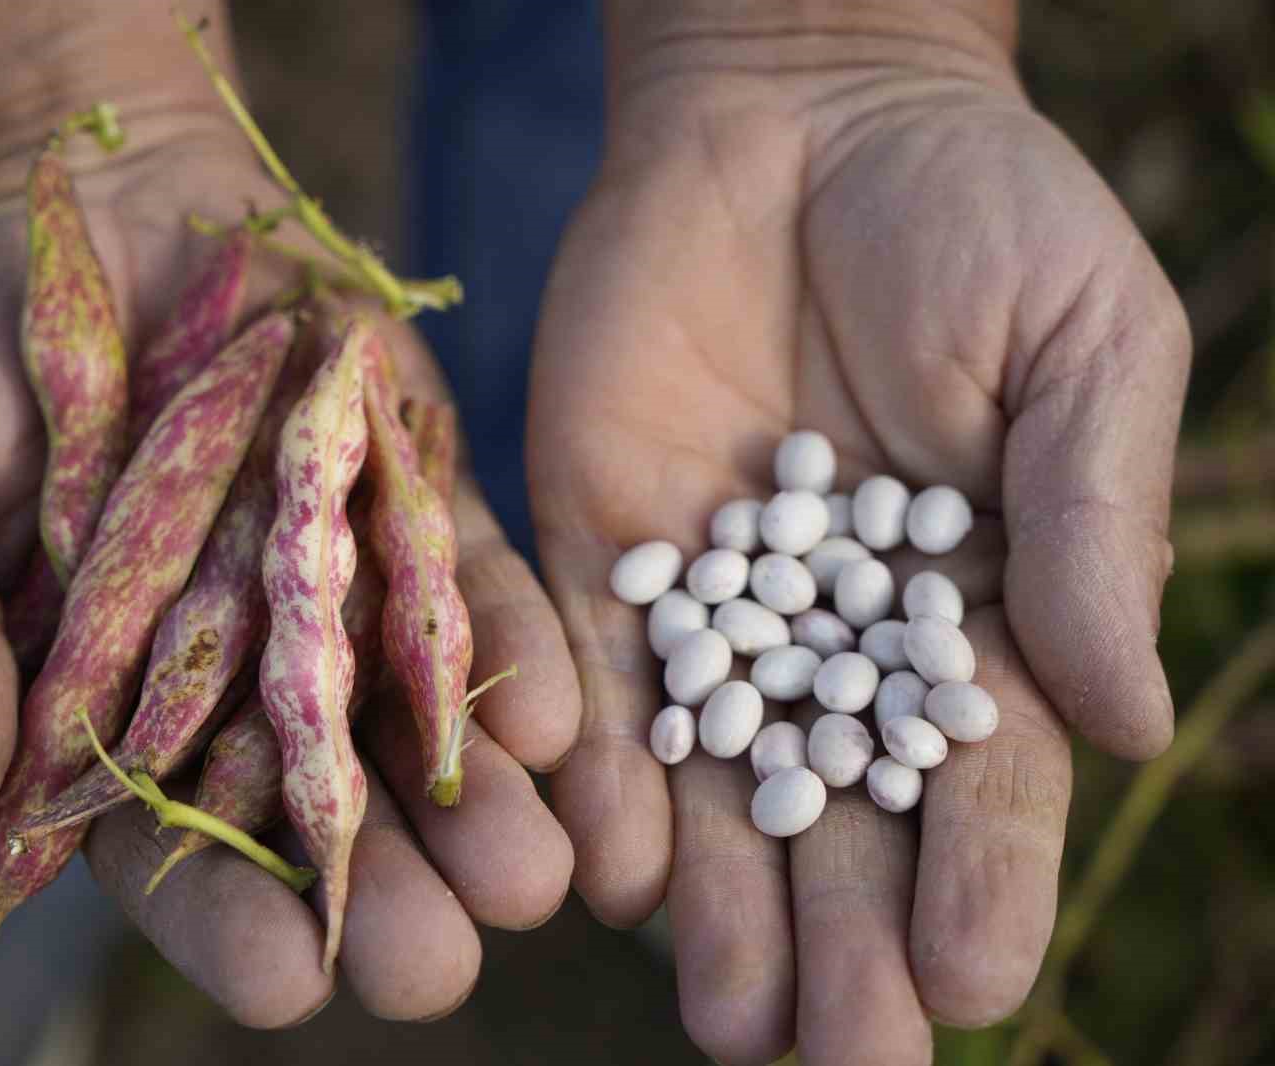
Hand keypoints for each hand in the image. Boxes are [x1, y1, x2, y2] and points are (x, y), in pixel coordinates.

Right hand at [0, 106, 579, 1024]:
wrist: (68, 195)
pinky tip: (555, 724)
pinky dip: (508, 653)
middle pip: (317, 812)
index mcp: (100, 711)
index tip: (282, 979)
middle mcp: (233, 675)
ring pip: (412, 724)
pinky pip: (465, 590)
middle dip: (384, 894)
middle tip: (441, 965)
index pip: (165, 850)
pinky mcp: (406, 501)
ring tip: (536, 879)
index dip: (221, 917)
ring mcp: (332, 589)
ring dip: (479, 805)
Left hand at [528, 12, 1187, 1063]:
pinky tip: (606, 866)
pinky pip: (597, 680)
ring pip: (713, 785)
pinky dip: (600, 770)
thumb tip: (1128, 725)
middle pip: (841, 819)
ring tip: (729, 1021)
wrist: (797, 112)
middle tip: (837, 1060)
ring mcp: (711, 603)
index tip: (975, 985)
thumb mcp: (1083, 346)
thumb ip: (1092, 527)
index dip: (981, 880)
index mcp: (972, 609)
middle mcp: (833, 637)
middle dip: (844, 940)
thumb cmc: (976, 210)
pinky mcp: (598, 548)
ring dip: (718, 903)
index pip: (982, 780)